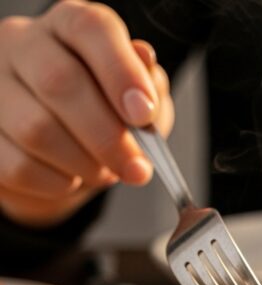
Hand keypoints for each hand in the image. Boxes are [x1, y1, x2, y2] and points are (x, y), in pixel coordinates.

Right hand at [0, 0, 173, 227]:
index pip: (90, 28)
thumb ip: (147, 83)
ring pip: (35, 129)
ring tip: (104, 172)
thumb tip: (144, 62)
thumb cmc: (107, 111)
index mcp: (69, 26)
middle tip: (136, 168)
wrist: (65, 150)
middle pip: (59, 81)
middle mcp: (22, 44)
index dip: (121, 72)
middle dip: (107, 136)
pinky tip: (71, 179)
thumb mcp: (139, 95)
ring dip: (83, 164)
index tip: (144, 115)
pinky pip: (16, 165)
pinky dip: (55, 183)